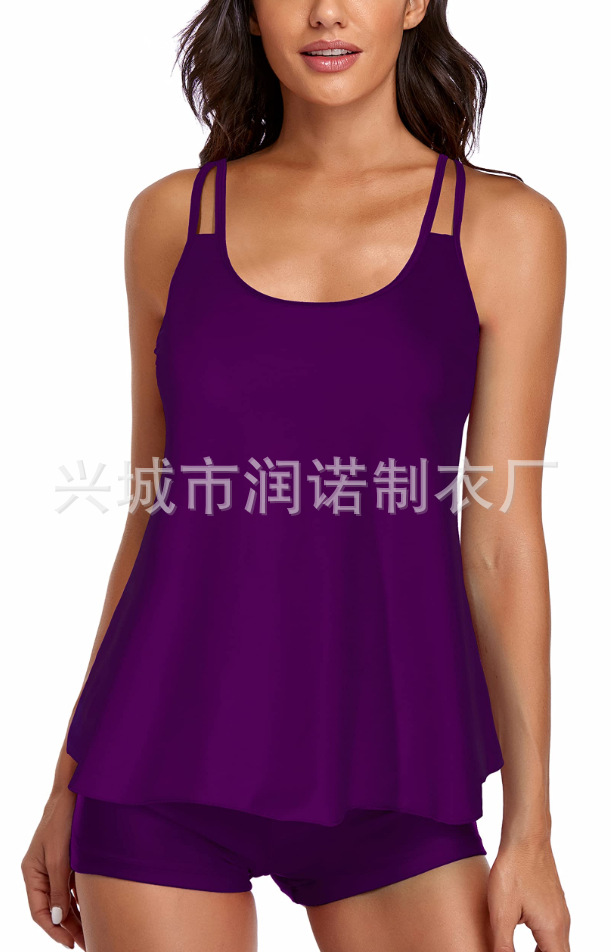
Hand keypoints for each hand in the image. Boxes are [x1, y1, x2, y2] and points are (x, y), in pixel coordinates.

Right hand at [21, 786, 84, 949]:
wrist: (75, 792)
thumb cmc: (62, 821)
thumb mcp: (59, 857)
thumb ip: (58, 888)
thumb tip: (58, 918)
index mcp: (32, 873)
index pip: (40, 911)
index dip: (54, 930)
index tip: (70, 943)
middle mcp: (41, 872)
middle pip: (53, 908)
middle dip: (68, 927)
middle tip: (86, 943)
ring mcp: (54, 867)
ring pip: (64, 899)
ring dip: (76, 916)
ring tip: (91, 933)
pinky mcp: (67, 860)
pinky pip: (72, 887)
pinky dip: (81, 900)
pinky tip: (93, 911)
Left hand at [487, 836, 570, 951]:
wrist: (525, 837)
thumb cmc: (513, 871)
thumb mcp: (501, 913)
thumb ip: (503, 945)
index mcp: (552, 929)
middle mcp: (561, 922)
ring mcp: (559, 911)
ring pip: (557, 944)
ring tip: (518, 950)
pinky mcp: (553, 901)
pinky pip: (553, 930)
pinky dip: (543, 941)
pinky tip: (527, 936)